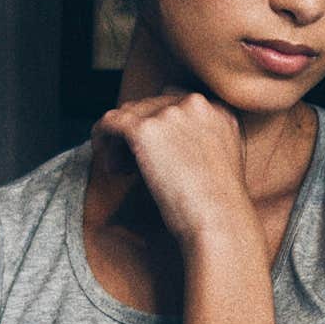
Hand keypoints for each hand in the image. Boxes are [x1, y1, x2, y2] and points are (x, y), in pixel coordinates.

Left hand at [90, 90, 255, 247]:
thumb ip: (202, 143)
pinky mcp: (145, 130)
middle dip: (139, 132)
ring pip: (129, 114)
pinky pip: (111, 121)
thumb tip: (168, 147)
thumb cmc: (220, 206)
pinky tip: (101, 152)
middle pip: (150, 107)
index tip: (155, 150)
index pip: (176, 103)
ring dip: (121, 139)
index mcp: (217, 110)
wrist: (219, 220)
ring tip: (120, 169)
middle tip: (131, 165)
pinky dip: (102, 134)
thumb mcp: (223, 162)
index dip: (160, 125)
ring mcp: (170, 114)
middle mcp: (196, 104)